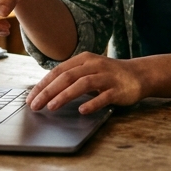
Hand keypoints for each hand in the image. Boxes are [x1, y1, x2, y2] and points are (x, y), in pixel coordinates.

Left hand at [26, 52, 143, 114]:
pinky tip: (82, 110)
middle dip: (48, 91)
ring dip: (65, 95)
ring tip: (51, 107)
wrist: (140, 75)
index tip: (30, 98)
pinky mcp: (118, 89)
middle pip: (67, 77)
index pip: (58, 71)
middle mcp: (94, 65)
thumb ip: (71, 77)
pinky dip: (92, 103)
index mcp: (84, 59)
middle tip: (35, 105)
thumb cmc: (109, 75)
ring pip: (82, 84)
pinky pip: (103, 96)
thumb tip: (46, 91)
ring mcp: (107, 77)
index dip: (43, 84)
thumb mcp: (89, 70)